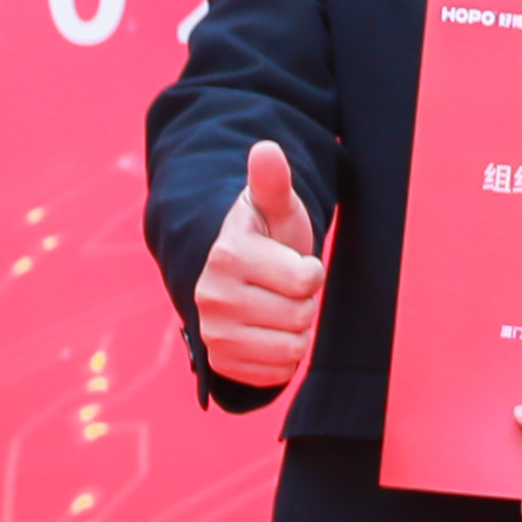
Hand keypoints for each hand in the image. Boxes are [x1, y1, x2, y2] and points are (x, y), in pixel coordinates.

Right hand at [197, 142, 324, 394]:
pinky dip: (282, 356)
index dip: (310, 271)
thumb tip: (266, 149)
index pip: (307, 279)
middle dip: (302, 301)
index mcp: (228, 255)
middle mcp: (212, 296)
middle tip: (281, 287)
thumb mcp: (275, 208)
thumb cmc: (266, 239)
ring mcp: (213, 333)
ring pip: (293, 348)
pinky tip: (267, 332)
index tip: (290, 260)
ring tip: (275, 307)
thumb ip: (272, 182)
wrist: (237, 277)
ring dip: (296, 330)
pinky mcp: (220, 363)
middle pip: (302, 316)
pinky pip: (278, 373)